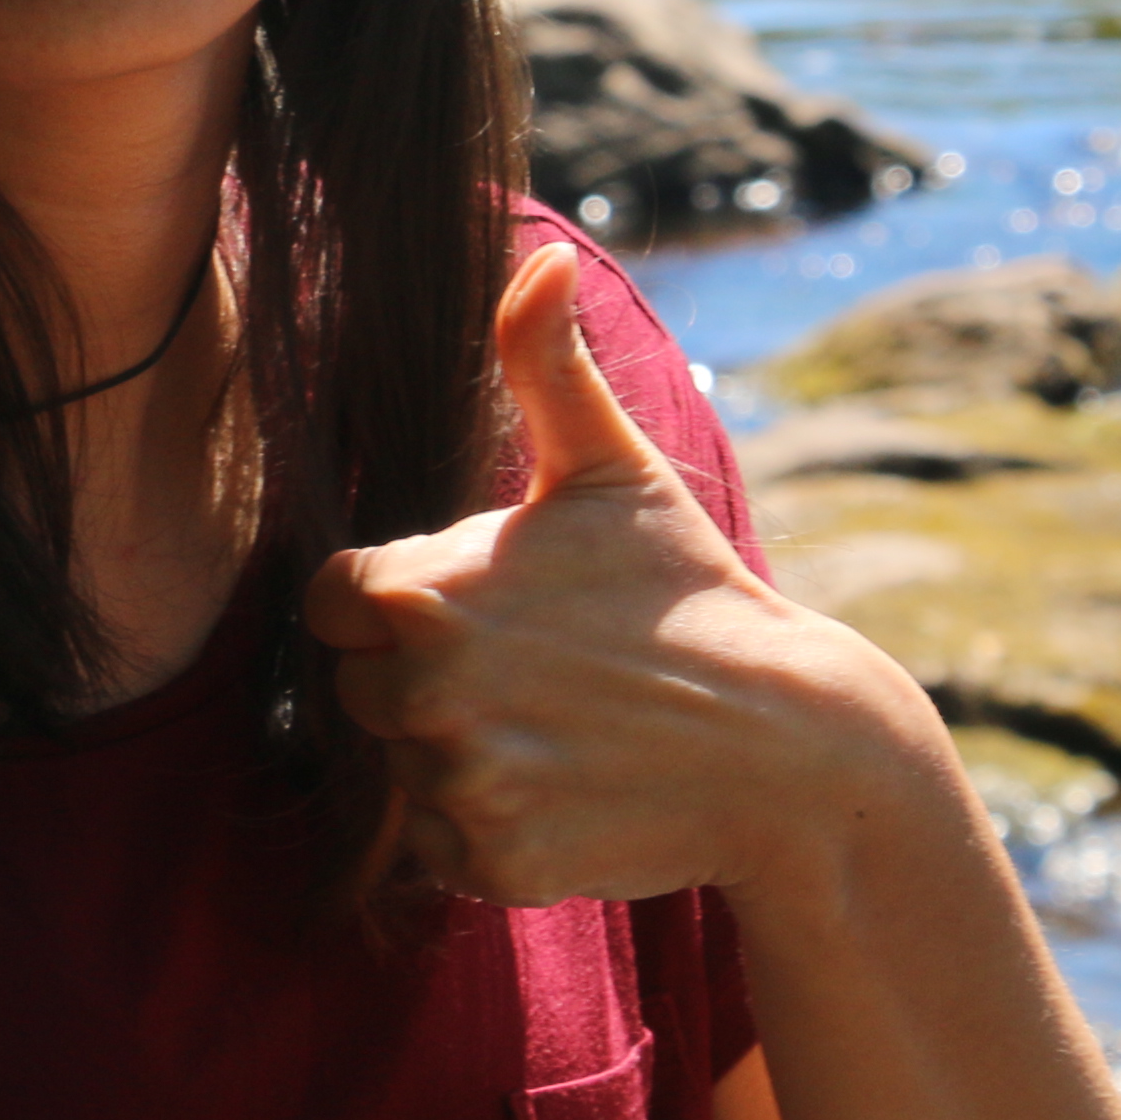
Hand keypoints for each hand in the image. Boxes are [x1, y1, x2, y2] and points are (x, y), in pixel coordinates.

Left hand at [304, 246, 952, 904]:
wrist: (787, 743)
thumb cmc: (686, 589)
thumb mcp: (609, 466)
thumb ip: (544, 363)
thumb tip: (537, 255)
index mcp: (423, 588)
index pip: (333, 606)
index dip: (396, 605)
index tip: (479, 606)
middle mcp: (426, 691)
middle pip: (360, 692)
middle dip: (428, 680)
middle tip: (534, 670)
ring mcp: (460, 785)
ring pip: (402, 772)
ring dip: (459, 754)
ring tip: (558, 726)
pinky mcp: (494, 864)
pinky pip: (442, 848)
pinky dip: (488, 830)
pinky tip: (565, 787)